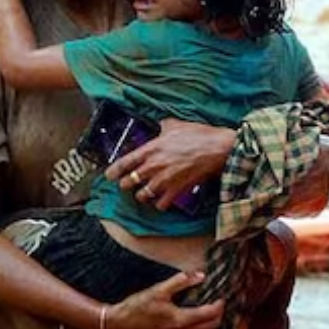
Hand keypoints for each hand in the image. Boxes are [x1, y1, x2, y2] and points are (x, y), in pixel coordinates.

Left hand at [105, 119, 233, 209]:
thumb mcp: (175, 124)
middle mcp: (154, 165)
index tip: (109, 176)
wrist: (218, 148)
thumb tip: (161, 126)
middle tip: (129, 183)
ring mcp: (165, 179)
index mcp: (151, 148)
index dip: (113, 171)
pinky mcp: (177, 190)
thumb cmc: (199, 135)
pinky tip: (161, 200)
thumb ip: (163, 126)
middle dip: (127, 183)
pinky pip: (160, 204)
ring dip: (142, 195)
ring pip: (142, 195)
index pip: (124, 163)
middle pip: (129, 182)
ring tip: (144, 193)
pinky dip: (159, 204)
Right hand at [107, 270, 224, 328]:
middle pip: (209, 328)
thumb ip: (180, 282)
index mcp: (178, 319)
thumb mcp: (158, 289)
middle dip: (217, 317)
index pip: (208, 314)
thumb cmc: (137, 306)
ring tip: (210, 318)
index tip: (220, 299)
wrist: (120, 324)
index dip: (218, 306)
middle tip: (217, 307)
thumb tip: (200, 275)